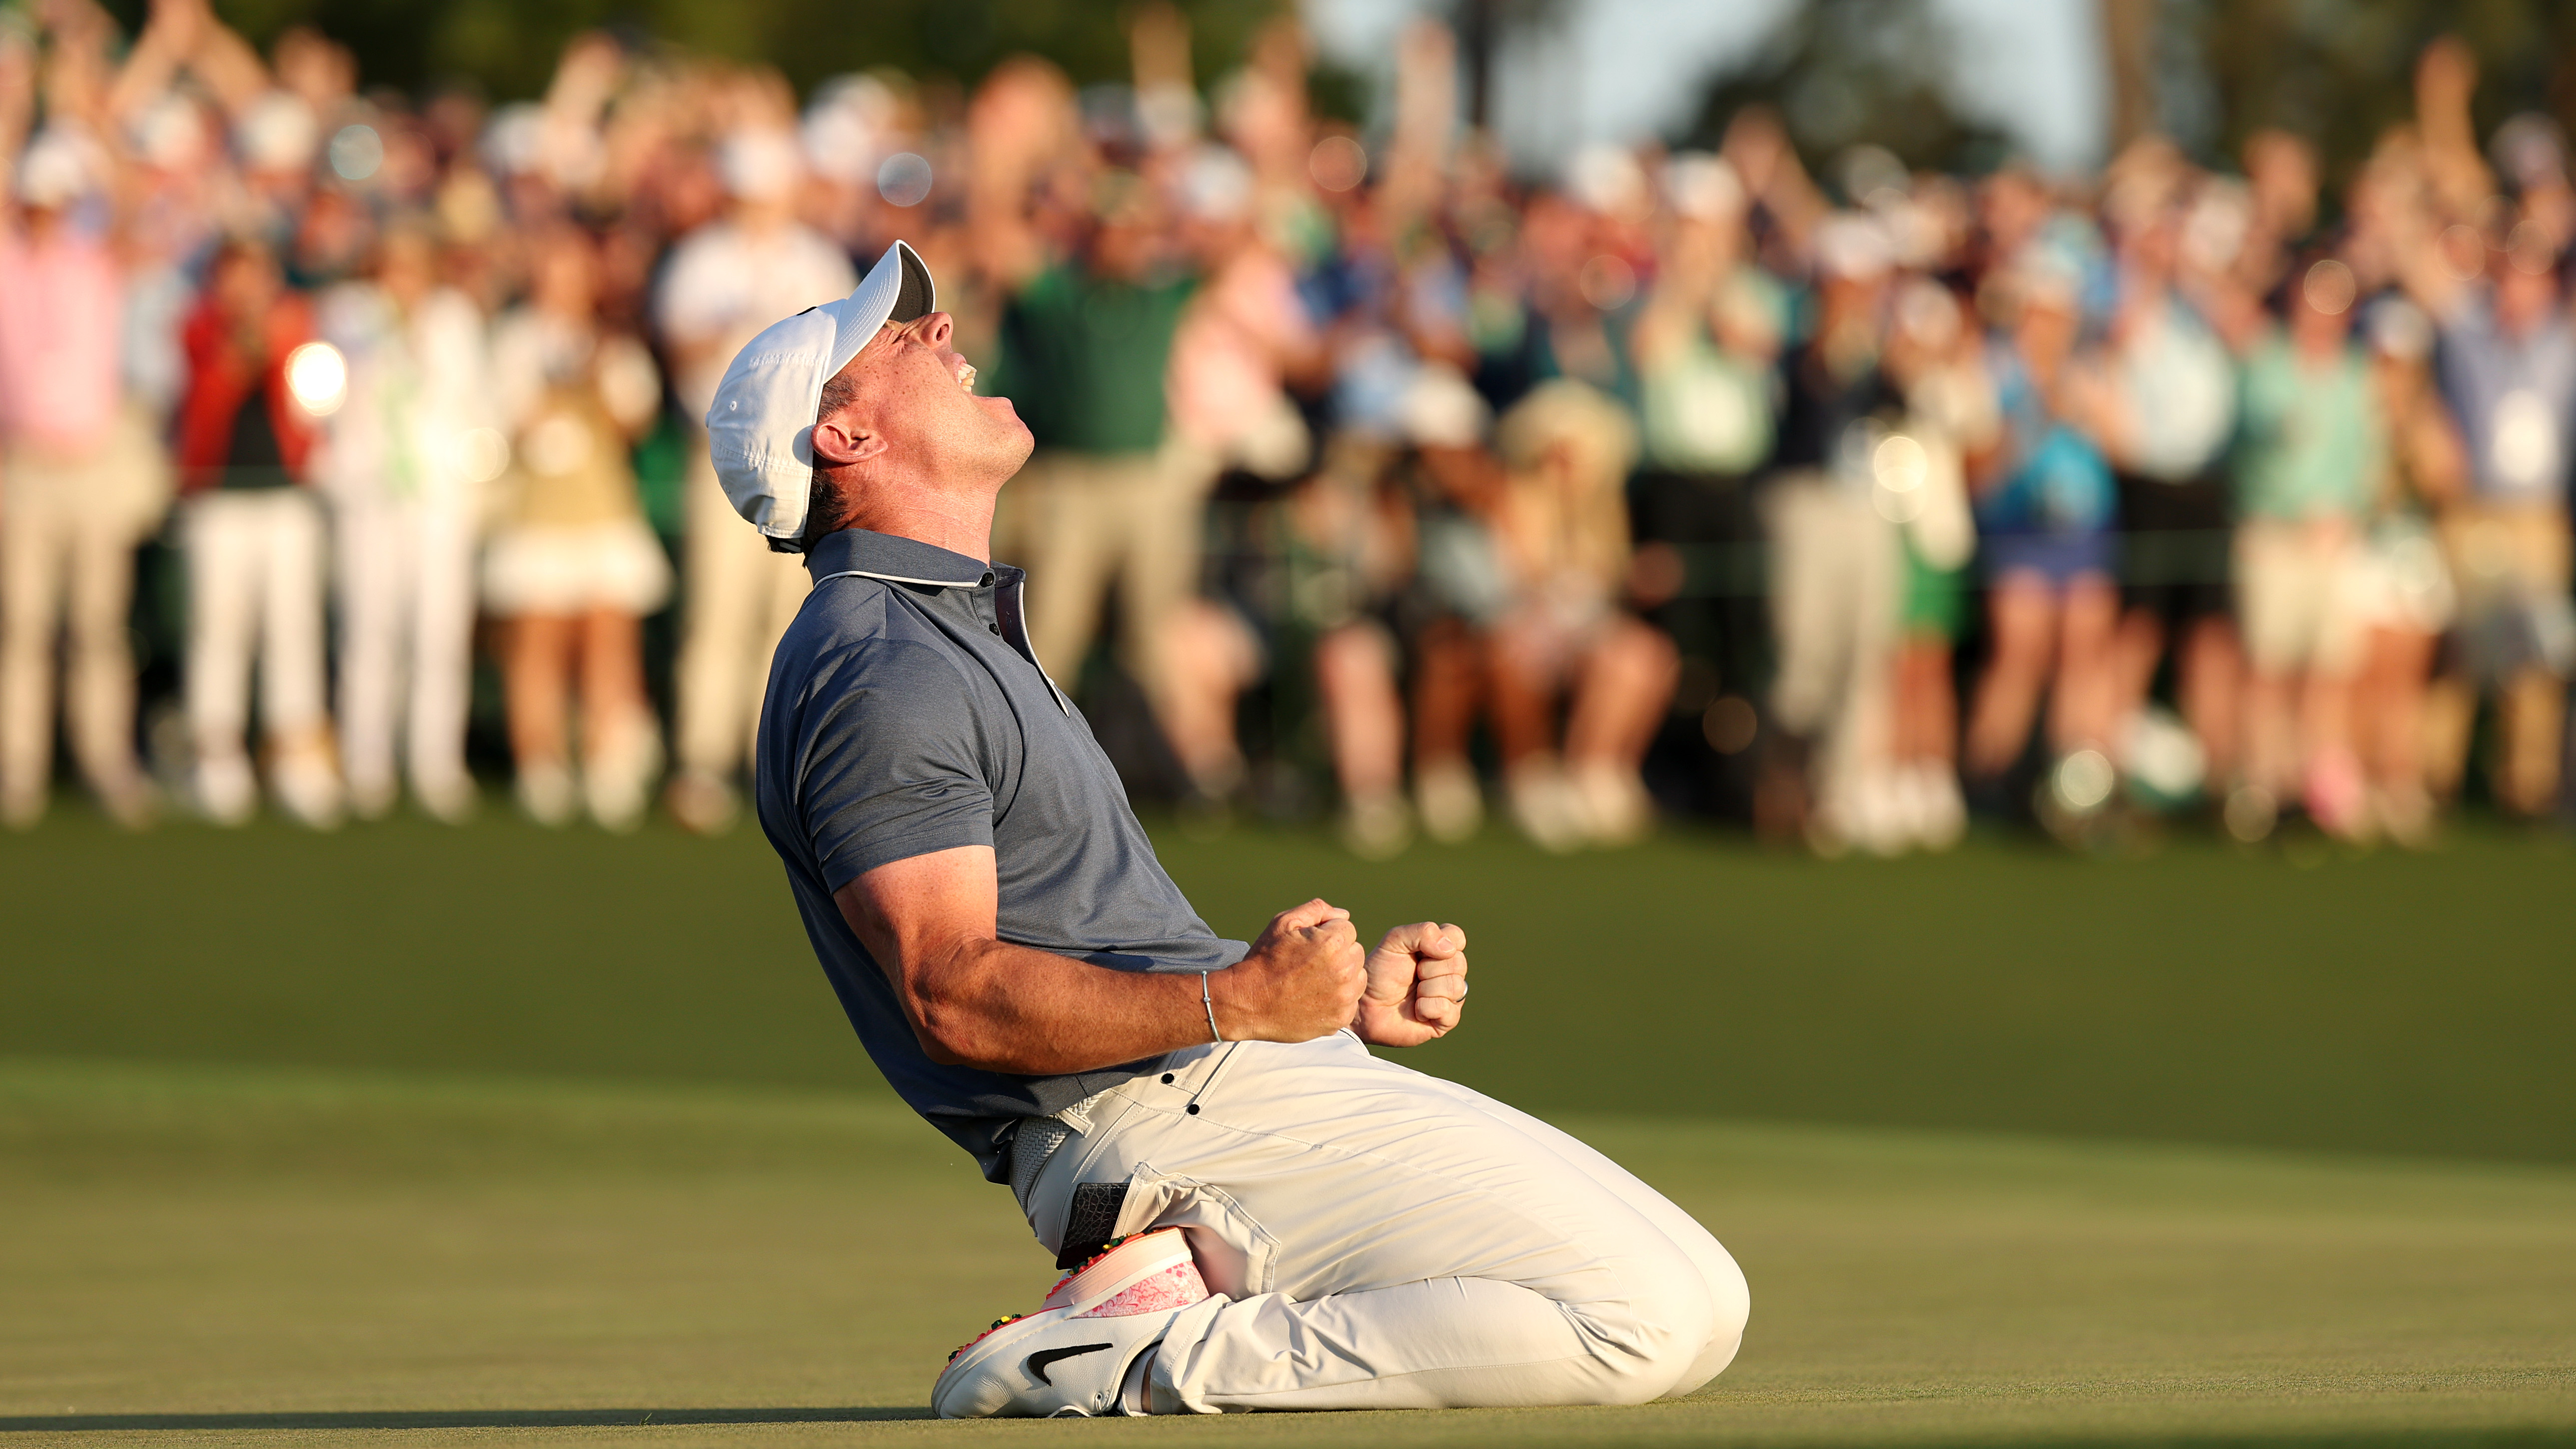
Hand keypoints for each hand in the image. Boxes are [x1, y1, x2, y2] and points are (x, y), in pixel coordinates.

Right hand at [1213, 899, 1364, 1043]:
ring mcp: (1344, 996)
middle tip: (1311, 964)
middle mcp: (1344, 969)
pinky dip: (1338, 999)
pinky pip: (1351, 1001)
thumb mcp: (1283, 923)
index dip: (1327, 934)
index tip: (1309, 946)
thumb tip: (1343, 915)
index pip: (1347, 928)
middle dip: (1338, 953)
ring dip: (1342, 976)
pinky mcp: (1341, 1017)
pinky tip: (1315, 998)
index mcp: (1332, 942)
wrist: (1248, 1002)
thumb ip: (1317, 910)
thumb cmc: (1264, 959)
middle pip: (1355, 952)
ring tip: (1314, 981)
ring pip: (1357, 977)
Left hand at [1351, 921, 1467, 1047]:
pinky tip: (1416, 1011)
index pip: (1457, 937)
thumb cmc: (1379, 973)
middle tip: (1412, 975)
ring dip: (1426, 989)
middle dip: (1428, 969)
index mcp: (1439, 950)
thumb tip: (1449, 949)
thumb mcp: (1394, 942)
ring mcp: (1449, 996)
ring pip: (1456, 986)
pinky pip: (1449, 1010)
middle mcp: (1448, 972)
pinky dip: (1427, 1008)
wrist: (1365, 1005)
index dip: (1440, 943)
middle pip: (1458, 963)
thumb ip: (1422, 932)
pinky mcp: (1446, 1020)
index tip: (1419, 951)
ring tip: (1413, 994)